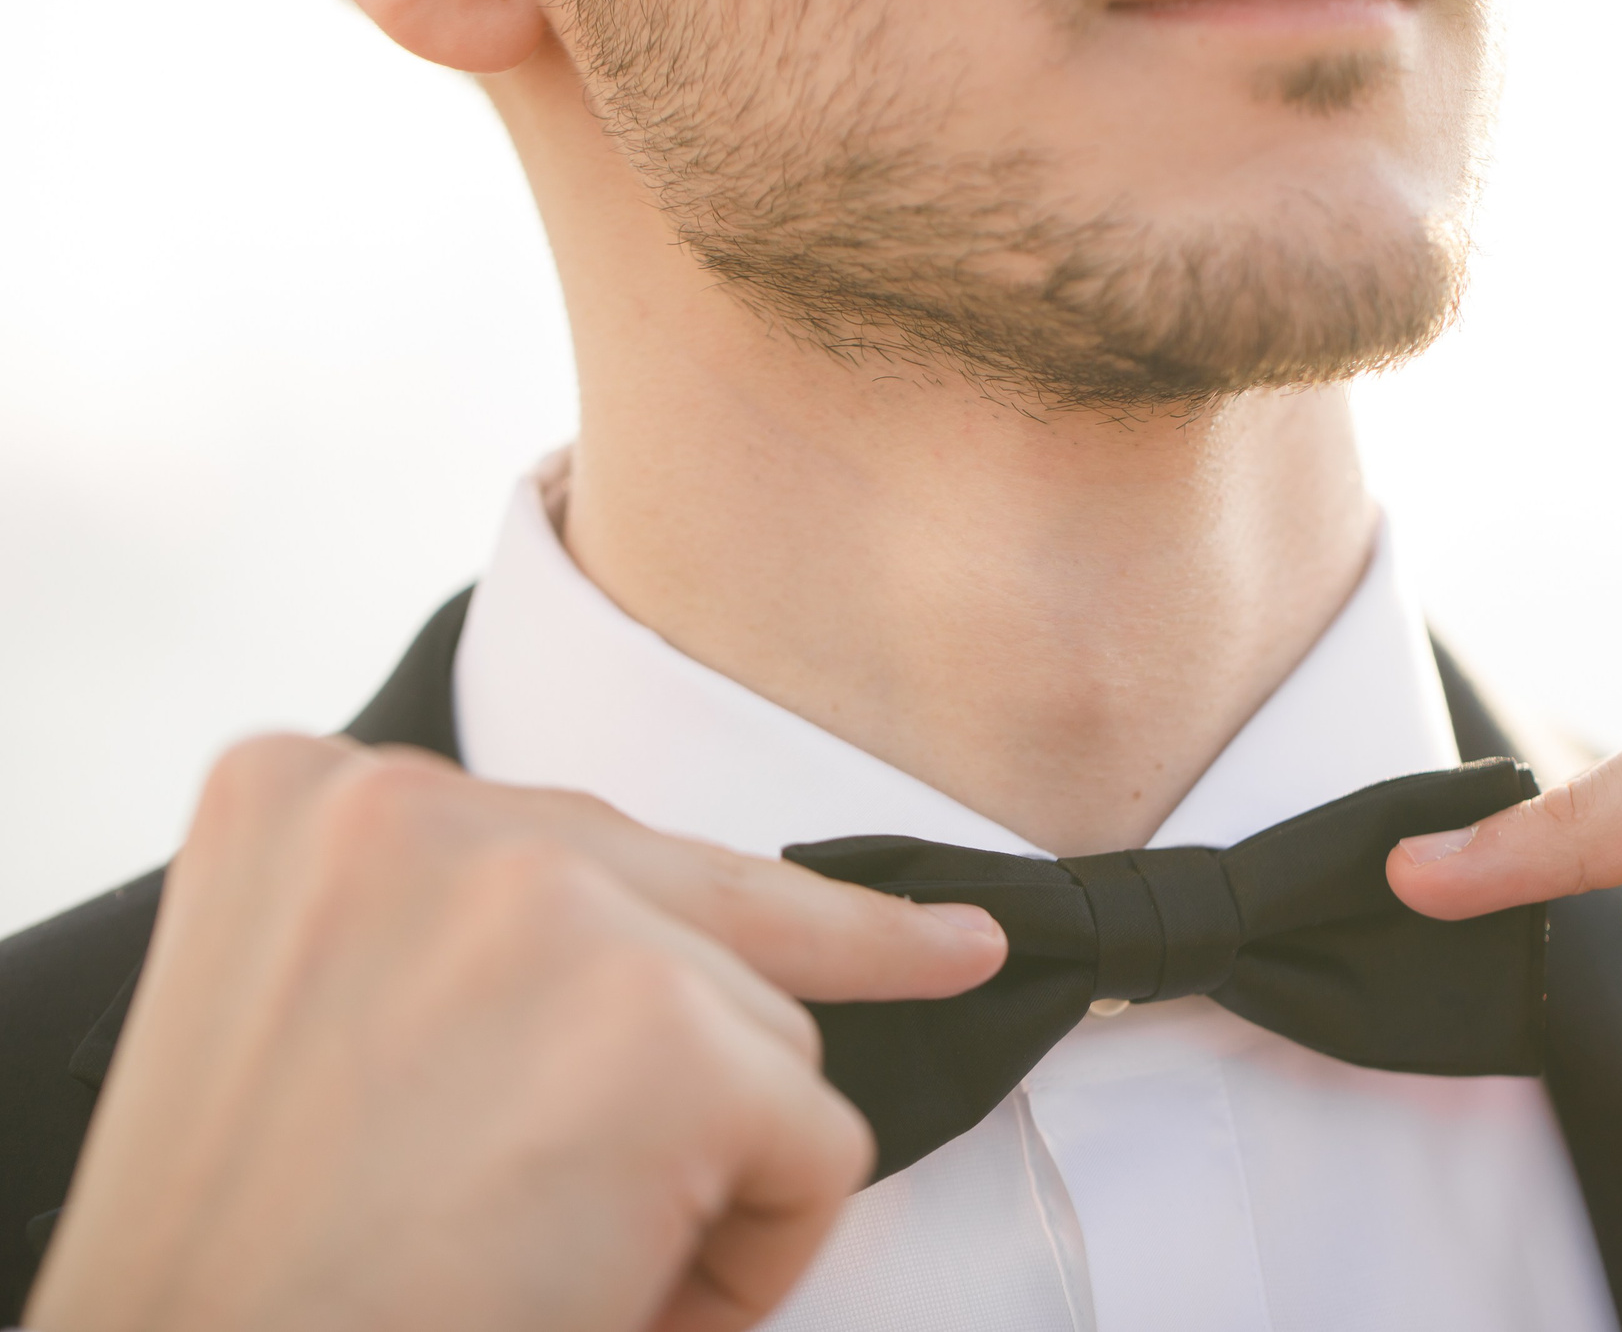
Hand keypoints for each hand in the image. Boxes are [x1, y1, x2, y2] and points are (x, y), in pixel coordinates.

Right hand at [25, 734, 1007, 1331]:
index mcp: (317, 795)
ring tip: (549, 1266)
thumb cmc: (251, 1260)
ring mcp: (556, 914)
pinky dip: (755, 1253)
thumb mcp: (307, 1016)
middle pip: (698, 906)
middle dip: (794, 981)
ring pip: (762, 1028)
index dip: (697, 916)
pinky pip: (815, 1143)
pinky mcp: (667, 1040)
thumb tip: (681, 933)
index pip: (585, 835)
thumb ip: (453, 931)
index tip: (903, 910)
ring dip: (701, 1167)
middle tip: (915, 975)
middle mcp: (429, 812)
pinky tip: (616, 1298)